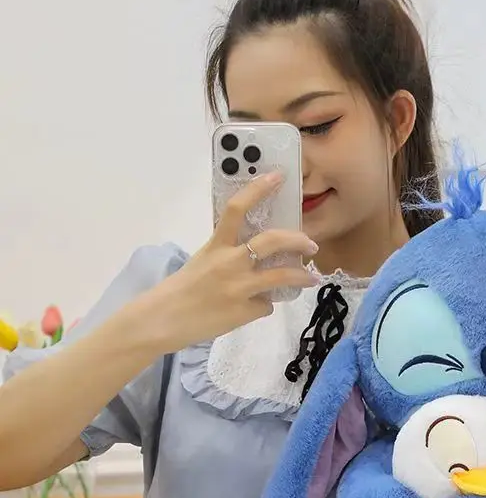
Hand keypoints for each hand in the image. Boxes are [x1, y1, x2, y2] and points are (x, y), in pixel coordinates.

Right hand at [143, 172, 320, 351]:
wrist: (162, 321)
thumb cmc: (180, 290)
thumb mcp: (203, 262)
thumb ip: (228, 256)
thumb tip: (256, 259)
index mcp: (216, 245)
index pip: (237, 208)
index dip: (259, 189)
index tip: (278, 176)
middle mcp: (229, 262)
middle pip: (271, 240)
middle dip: (297, 240)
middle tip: (311, 244)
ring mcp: (239, 287)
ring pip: (282, 276)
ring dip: (302, 277)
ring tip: (311, 279)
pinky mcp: (244, 311)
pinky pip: (265, 305)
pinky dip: (263, 306)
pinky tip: (253, 309)